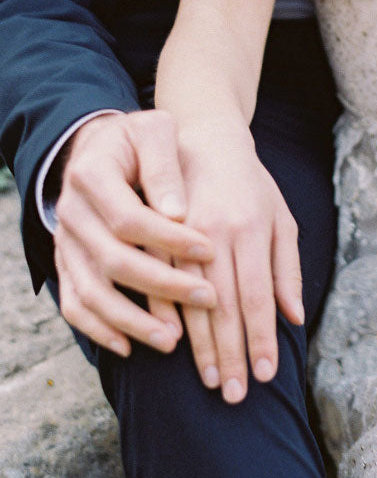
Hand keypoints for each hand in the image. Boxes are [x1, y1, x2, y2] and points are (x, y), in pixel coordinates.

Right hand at [53, 109, 216, 357]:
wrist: (101, 146)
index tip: (209, 250)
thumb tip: (177, 211)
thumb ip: (164, 166)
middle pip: (113, 261)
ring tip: (173, 340)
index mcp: (92, 175)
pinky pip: (75, 306)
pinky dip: (100, 329)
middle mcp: (71, 213)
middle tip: (208, 299)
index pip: (130, 218)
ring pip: (91, 292)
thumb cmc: (139, 140)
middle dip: (162, 285)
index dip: (169, 238)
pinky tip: (131, 346)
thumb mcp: (155, 132)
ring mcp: (65, 244)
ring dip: (131, 320)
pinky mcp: (66, 265)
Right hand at [173, 125, 303, 403]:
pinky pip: (157, 284)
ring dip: (200, 347)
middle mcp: (216, 234)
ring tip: (210, 382)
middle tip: (236, 396)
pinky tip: (169, 347)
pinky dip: (164, 319)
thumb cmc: (251, 184)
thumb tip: (295, 317)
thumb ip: (287, 268)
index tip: (266, 375)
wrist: (205, 139)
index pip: (257, 296)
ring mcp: (182, 235)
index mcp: (251, 229)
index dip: (261, 338)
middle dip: (231, 354)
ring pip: (189, 302)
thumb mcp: (280, 217)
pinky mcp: (156, 235)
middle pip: (224, 307)